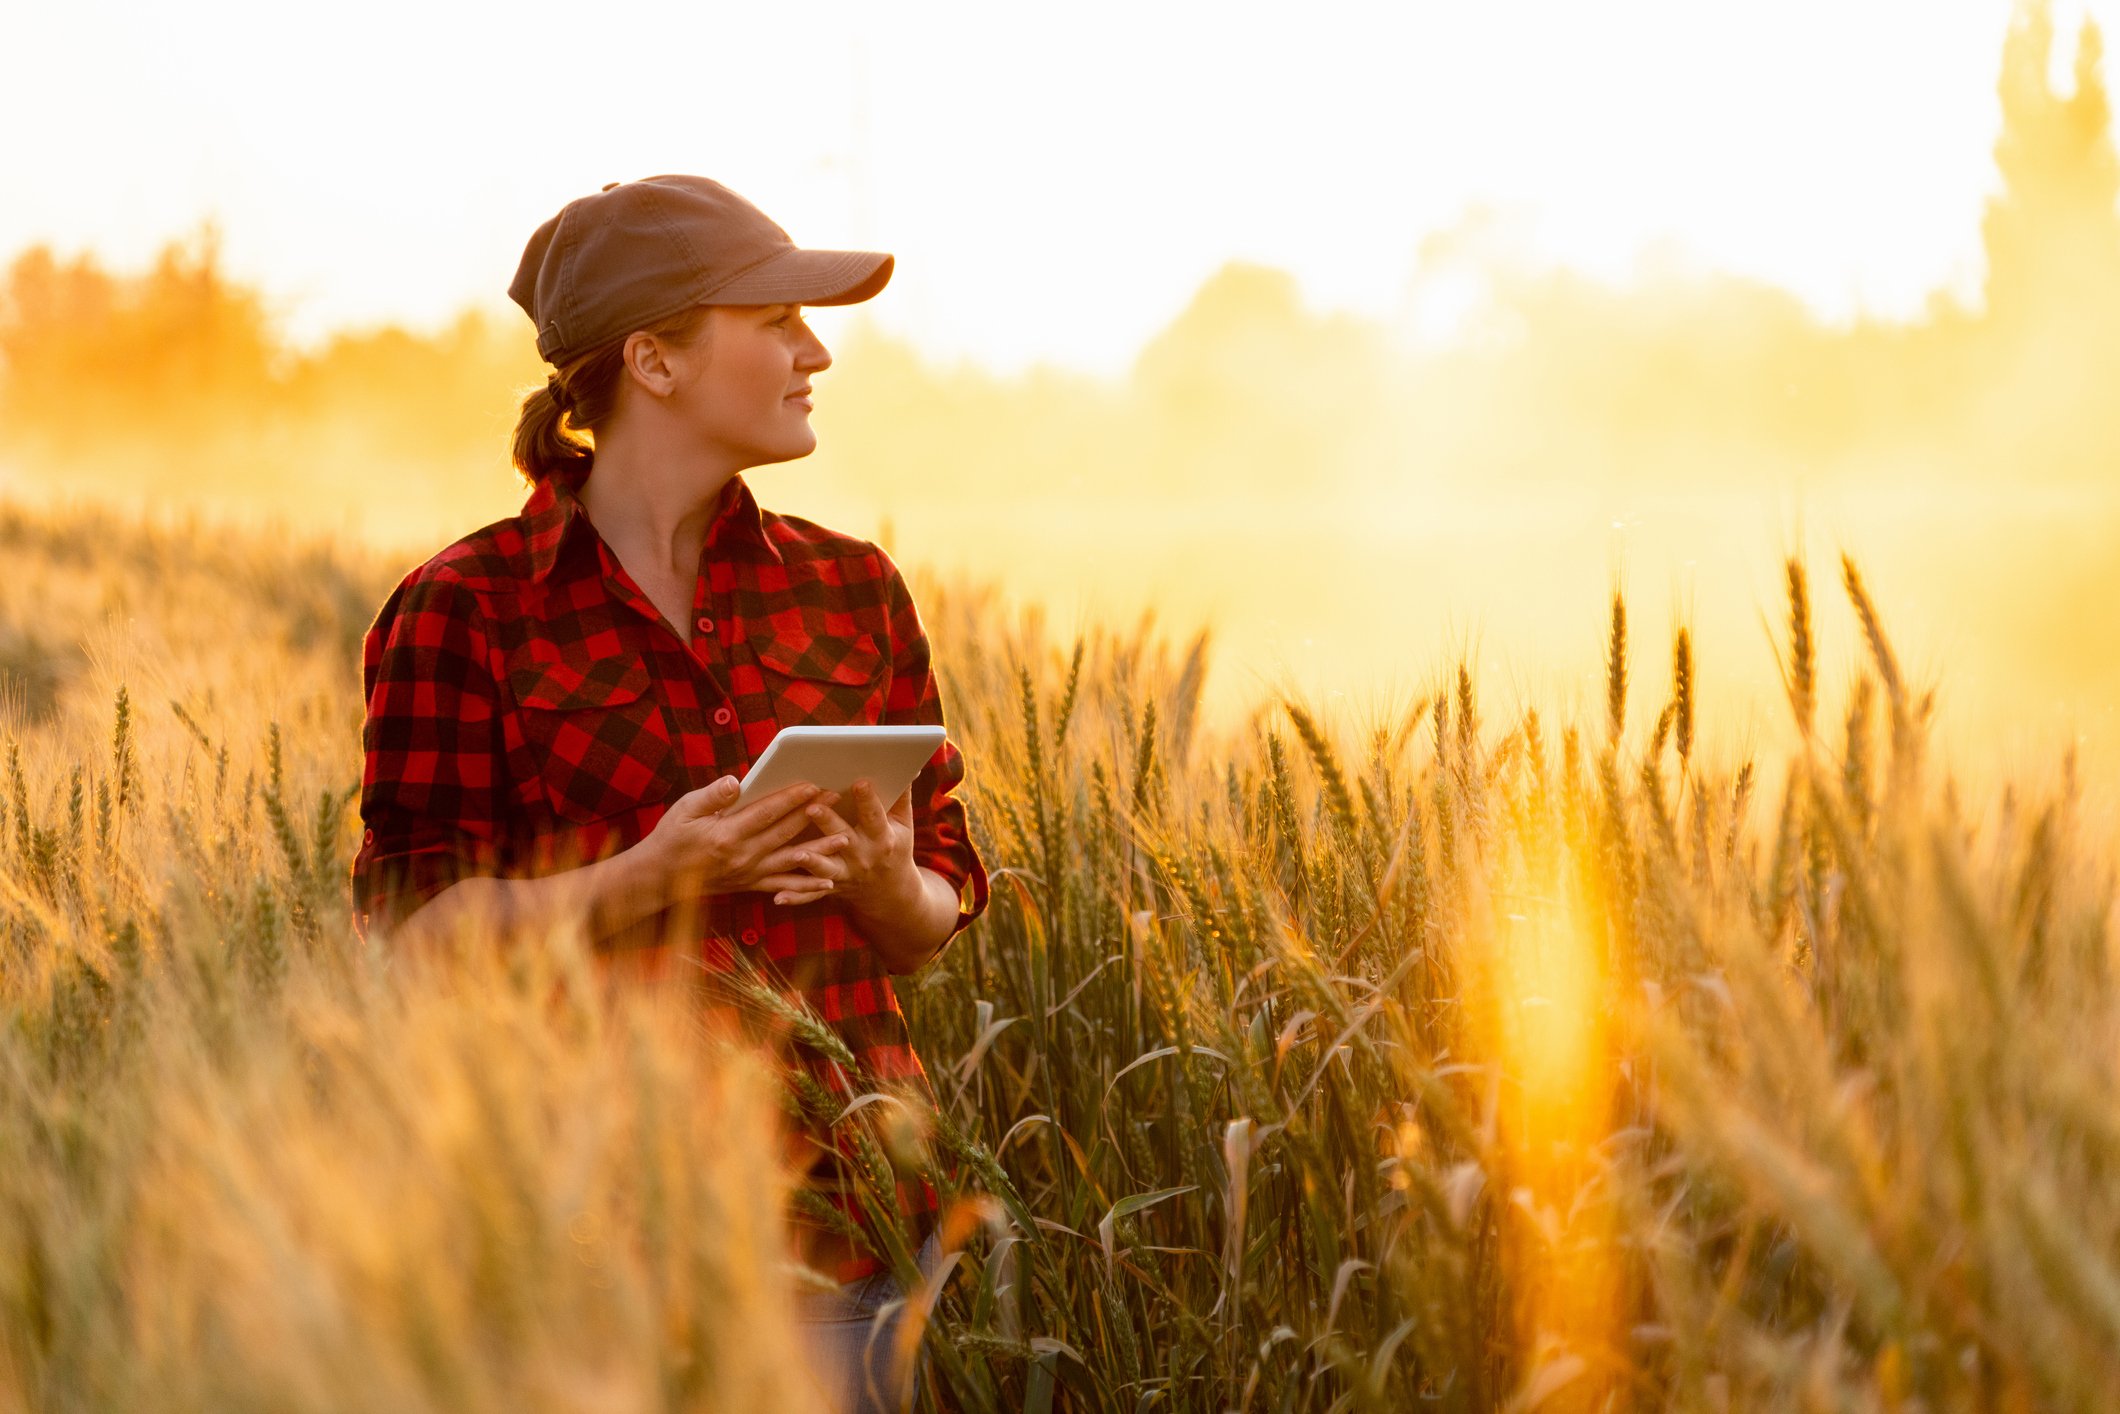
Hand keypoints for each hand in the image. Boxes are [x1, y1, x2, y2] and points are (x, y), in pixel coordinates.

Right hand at [637, 776, 853, 906]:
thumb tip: (736, 782)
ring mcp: (749, 873)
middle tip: (838, 799)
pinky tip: (829, 883)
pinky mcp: (751, 885)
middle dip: (814, 814)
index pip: (766, 813)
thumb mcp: (684, 810)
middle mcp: (742, 856)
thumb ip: (712, 796)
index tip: (812, 785)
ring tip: (845, 838)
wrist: (660, 878)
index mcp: (726, 835)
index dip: (791, 799)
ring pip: (792, 861)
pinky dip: (807, 887)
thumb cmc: (672, 838)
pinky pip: (784, 887)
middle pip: (786, 833)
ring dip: (820, 850)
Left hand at [791, 777, 919, 917]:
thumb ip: (901, 797)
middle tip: (812, 807)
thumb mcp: (902, 824)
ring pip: (825, 868)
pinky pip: (811, 894)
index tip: (860, 782)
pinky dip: (796, 897)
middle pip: (843, 838)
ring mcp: (845, 874)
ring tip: (797, 852)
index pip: (875, 816)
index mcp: (882, 838)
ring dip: (812, 861)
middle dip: (828, 823)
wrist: (891, 892)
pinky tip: (779, 897)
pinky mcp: (831, 887)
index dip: (868, 800)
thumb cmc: (894, 847)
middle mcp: (863, 857)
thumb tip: (909, 768)